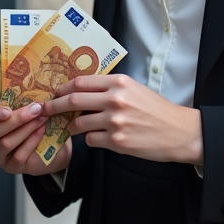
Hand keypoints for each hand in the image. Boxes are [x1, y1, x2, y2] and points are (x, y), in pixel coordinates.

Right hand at [0, 102, 70, 175]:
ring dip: (26, 128)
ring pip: (5, 143)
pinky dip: (32, 141)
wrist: (52, 140)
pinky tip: (41, 131)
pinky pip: (18, 155)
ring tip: (42, 117)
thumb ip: (16, 97)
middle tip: (36, 108)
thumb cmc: (32, 117)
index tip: (7, 110)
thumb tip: (24, 85)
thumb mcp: (23, 104)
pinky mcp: (10, 168)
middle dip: (15, 119)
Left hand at [45, 75, 202, 165]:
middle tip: (45, 109)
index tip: (54, 92)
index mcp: (119, 83)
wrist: (178, 131)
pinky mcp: (116, 142)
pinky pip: (91, 140)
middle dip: (54, 105)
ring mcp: (115, 122)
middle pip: (73, 100)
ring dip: (71, 127)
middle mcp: (115, 100)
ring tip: (72, 128)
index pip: (81, 82)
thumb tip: (82, 90)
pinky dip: (91, 140)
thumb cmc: (156, 110)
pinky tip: (99, 138)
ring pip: (79, 124)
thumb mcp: (134, 89)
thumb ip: (110, 88)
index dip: (63, 88)